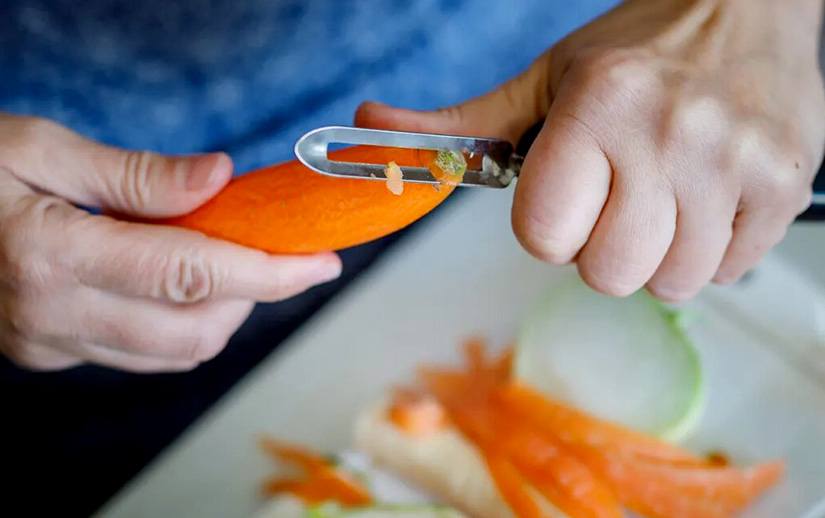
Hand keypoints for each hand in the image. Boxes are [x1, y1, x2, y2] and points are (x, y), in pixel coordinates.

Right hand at [0, 114, 340, 371]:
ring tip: (219, 257)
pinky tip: (172, 279)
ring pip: (173, 353)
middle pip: (195, 332)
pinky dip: (177, 321)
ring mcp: (46, 345)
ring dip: (218, 311)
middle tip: (265, 247)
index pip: (192, 275)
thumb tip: (219, 178)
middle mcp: (50, 315)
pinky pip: (138, 353)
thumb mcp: (40, 146)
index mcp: (50, 253)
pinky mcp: (45, 354)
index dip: (269, 273)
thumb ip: (137, 174)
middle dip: (250, 295)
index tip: (320, 263)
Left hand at [356, 0, 824, 300]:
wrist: (747, 9)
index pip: (543, 234)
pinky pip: (724, 272)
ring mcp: (734, 167)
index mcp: (599, 108)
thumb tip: (366, 126)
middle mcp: (669, 137)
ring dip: (653, 256)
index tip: (564, 198)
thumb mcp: (541, 81)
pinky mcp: (783, 189)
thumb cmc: (635, 52)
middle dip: (598, 250)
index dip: (545, 228)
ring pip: (668, 283)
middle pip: (606, 274)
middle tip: (616, 200)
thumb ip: (458, 124)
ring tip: (662, 199)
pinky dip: (706, 251)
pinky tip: (703, 200)